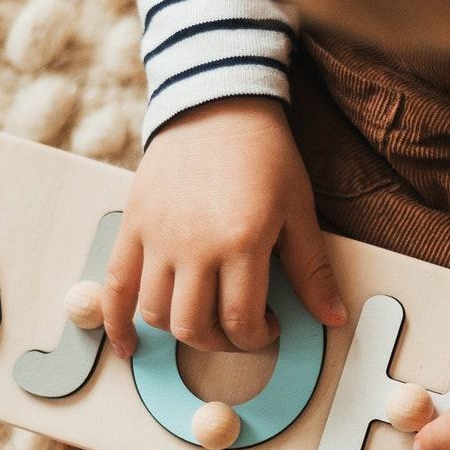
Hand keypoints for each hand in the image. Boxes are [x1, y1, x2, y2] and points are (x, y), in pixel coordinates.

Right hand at [103, 97, 346, 357]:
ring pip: (157, 314)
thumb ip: (313, 270)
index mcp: (241, 242)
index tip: (268, 327)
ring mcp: (157, 237)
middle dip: (223, 342)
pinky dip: (118, 322)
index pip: (240, 320)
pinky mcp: (132, 226)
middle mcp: (194, 245)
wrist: (217, 105)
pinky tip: (128, 345)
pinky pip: (115, 287)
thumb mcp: (299, 210)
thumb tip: (335, 317)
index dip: (257, 337)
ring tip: (203, 322)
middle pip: (196, 326)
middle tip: (240, 328)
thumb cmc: (264, 155)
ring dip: (182, 333)